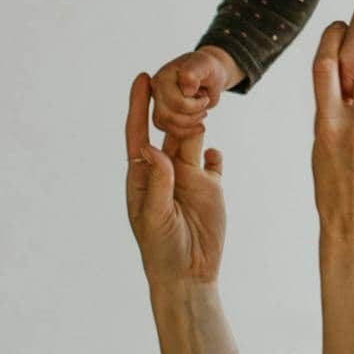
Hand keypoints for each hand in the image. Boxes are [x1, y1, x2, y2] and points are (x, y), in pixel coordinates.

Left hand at [125, 73, 226, 286]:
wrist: (189, 275)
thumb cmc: (162, 250)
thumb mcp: (153, 216)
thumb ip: (156, 181)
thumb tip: (151, 146)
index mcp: (143, 176)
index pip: (139, 133)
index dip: (138, 106)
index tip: (142, 78)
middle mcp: (165, 172)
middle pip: (167, 131)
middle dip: (172, 108)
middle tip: (182, 87)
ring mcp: (189, 178)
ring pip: (192, 140)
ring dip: (196, 125)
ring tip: (202, 110)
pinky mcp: (211, 188)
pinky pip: (213, 162)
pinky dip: (214, 153)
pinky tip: (214, 152)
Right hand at [151, 46, 241, 135]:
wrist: (208, 74)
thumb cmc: (207, 68)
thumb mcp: (205, 64)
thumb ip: (193, 72)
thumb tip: (186, 89)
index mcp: (164, 77)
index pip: (176, 102)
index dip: (195, 105)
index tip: (206, 97)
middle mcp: (156, 89)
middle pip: (167, 115)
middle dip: (191, 117)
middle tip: (205, 110)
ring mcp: (158, 101)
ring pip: (165, 124)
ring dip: (189, 124)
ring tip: (202, 115)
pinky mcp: (162, 112)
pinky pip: (168, 129)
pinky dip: (185, 131)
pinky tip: (198, 126)